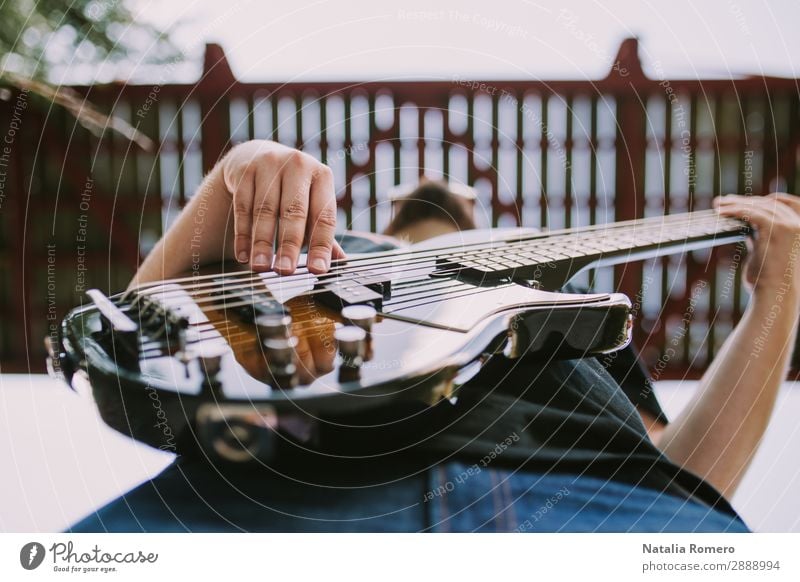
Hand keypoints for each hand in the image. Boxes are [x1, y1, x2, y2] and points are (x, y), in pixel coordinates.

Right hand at [220, 140, 345, 273]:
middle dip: (289, 245)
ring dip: (262, 243)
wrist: (260, 156)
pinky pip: (243, 207)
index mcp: (322, 176)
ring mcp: (270, 164)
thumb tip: (341, 260)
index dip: (321, 245)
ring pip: (265, 210)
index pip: (324, 216)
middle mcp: (298, 165)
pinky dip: (243, 234)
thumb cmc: (292, 189)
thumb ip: (323, 232)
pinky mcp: (245, 169)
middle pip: (294, 211)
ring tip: (260, 267)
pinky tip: (243, 255)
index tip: (318, 270)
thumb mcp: (312, 203)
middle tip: (285, 271)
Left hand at [714, 193, 799, 297]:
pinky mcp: (775, 229)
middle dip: (746, 200)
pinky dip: (735, 209)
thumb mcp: (768, 254)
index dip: (770, 199)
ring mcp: (789, 226)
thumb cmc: (769, 281)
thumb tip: (749, 232)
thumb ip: (763, 240)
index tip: (749, 200)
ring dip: (736, 203)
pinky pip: (751, 212)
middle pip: (771, 203)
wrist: (774, 295)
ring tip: (718, 204)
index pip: (790, 204)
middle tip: (725, 201)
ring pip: (759, 206)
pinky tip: (721, 210)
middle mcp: (799, 225)